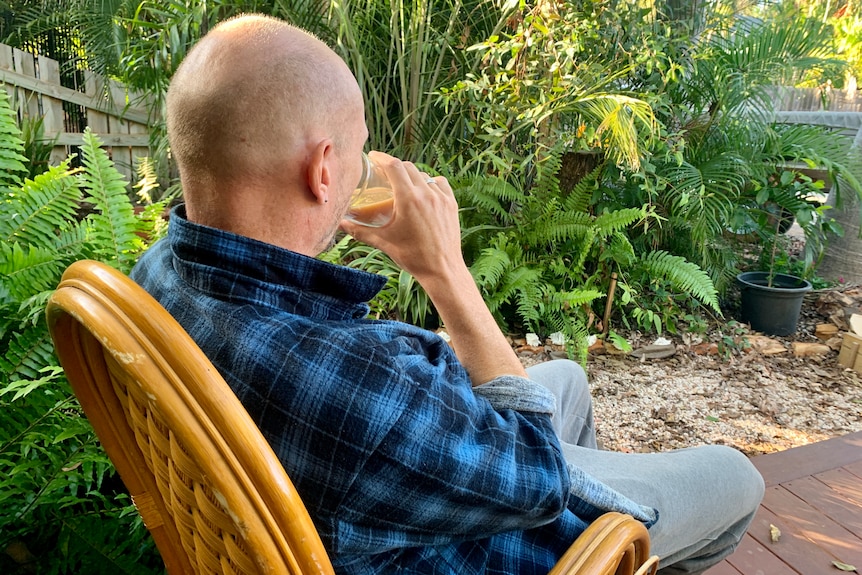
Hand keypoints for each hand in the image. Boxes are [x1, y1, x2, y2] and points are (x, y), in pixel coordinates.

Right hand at [340, 152, 527, 383]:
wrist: (442, 269)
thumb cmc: (412, 257)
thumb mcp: (383, 242)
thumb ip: (360, 231)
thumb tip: (341, 225)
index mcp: (408, 199)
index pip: (394, 166)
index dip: (382, 158)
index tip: (373, 157)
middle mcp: (426, 194)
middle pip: (408, 168)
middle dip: (394, 167)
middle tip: (384, 172)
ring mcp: (441, 198)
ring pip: (424, 176)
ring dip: (411, 176)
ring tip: (402, 184)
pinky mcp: (451, 204)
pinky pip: (440, 184)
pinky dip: (430, 183)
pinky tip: (424, 191)